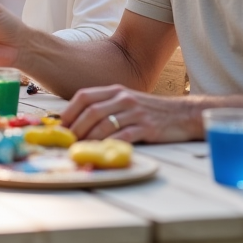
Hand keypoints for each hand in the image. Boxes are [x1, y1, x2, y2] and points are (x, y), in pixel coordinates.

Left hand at [60, 85, 199, 143]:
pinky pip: (121, 137)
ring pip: (103, 125)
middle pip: (91, 112)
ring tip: (79, 149)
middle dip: (75, 129)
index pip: (84, 96)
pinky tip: (101, 152)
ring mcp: (135, 112)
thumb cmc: (151, 110)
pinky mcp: (146, 127)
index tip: (59, 127)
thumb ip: (106, 106)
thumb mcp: (126, 101)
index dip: (69, 112)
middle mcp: (123, 98)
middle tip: (67, 142)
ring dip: (88, 139)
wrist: (183, 114)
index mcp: (115, 90)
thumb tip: (78, 122)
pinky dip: (108, 145)